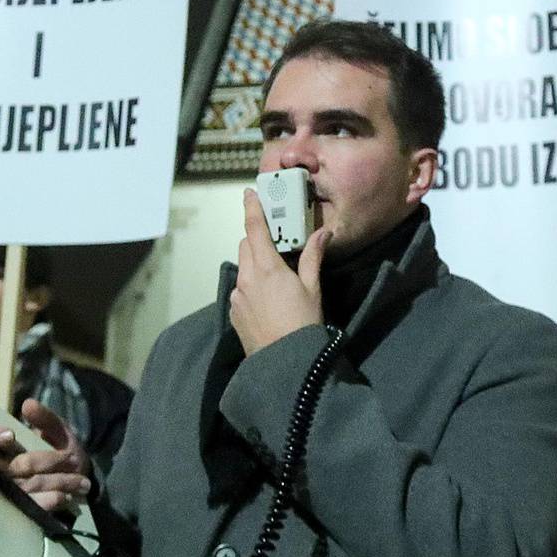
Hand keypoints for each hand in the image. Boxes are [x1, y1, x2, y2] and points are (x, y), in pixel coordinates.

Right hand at [0, 398, 91, 515]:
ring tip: (81, 481)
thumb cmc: (58, 448)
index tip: (10, 435)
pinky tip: (65, 497)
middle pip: (8, 467)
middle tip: (70, 458)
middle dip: (41, 462)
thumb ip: (45, 418)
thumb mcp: (56, 429)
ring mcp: (5, 492)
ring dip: (56, 482)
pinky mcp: (18, 510)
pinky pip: (30, 507)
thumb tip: (28, 405)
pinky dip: (49, 501)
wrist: (76, 477)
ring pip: (25, 487)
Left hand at [230, 188, 330, 356]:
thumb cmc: (302, 323)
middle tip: (276, 242)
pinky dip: (251, 285)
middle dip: (257, 239)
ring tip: (275, 276)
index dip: (251, 208)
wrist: (283, 362)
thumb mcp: (312, 288)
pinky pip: (240, 289)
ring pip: (243, 268)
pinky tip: (267, 300)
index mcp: (266, 267)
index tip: (248, 194)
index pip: (254, 228)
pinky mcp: (234, 311)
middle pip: (246, 246)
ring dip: (254, 263)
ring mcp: (237, 295)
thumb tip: (323, 233)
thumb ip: (313, 257)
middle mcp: (246, 277)